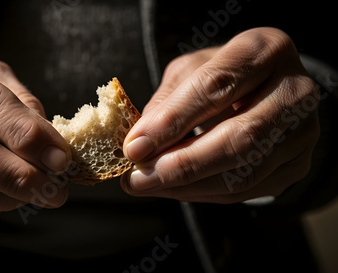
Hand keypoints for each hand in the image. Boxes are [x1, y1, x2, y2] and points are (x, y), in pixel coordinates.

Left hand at [121, 27, 318, 202]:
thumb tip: (141, 143)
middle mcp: (296, 91)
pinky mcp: (298, 164)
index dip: (173, 121)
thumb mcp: (192, 70)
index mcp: (265, 50)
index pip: (217, 87)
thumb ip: (168, 101)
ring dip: (187, 186)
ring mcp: (303, 132)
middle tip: (138, 178)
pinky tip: (173, 189)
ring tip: (147, 185)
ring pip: (244, 173)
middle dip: (181, 165)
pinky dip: (203, 193)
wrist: (269, 87)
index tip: (135, 146)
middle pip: (240, 138)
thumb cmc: (224, 73)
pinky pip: (246, 190)